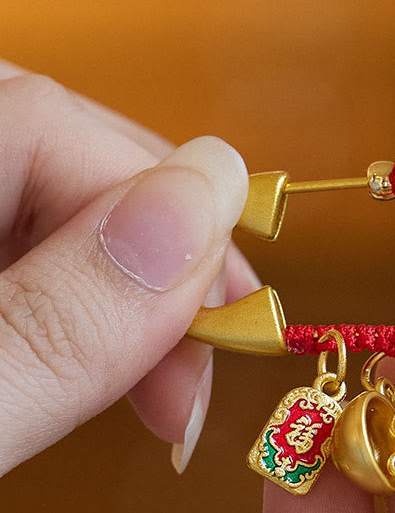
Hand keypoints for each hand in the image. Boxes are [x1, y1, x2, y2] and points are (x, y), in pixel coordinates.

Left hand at [0, 60, 258, 477]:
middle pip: (62, 161)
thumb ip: (64, 317)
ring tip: (168, 388)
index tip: (230, 324)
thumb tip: (208, 193)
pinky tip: (117, 364)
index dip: (161, 211)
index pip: (44, 124)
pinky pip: (46, 255)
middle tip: (201, 373)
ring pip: (63, 212)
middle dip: (160, 266)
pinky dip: (97, 313)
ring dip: (139, 298)